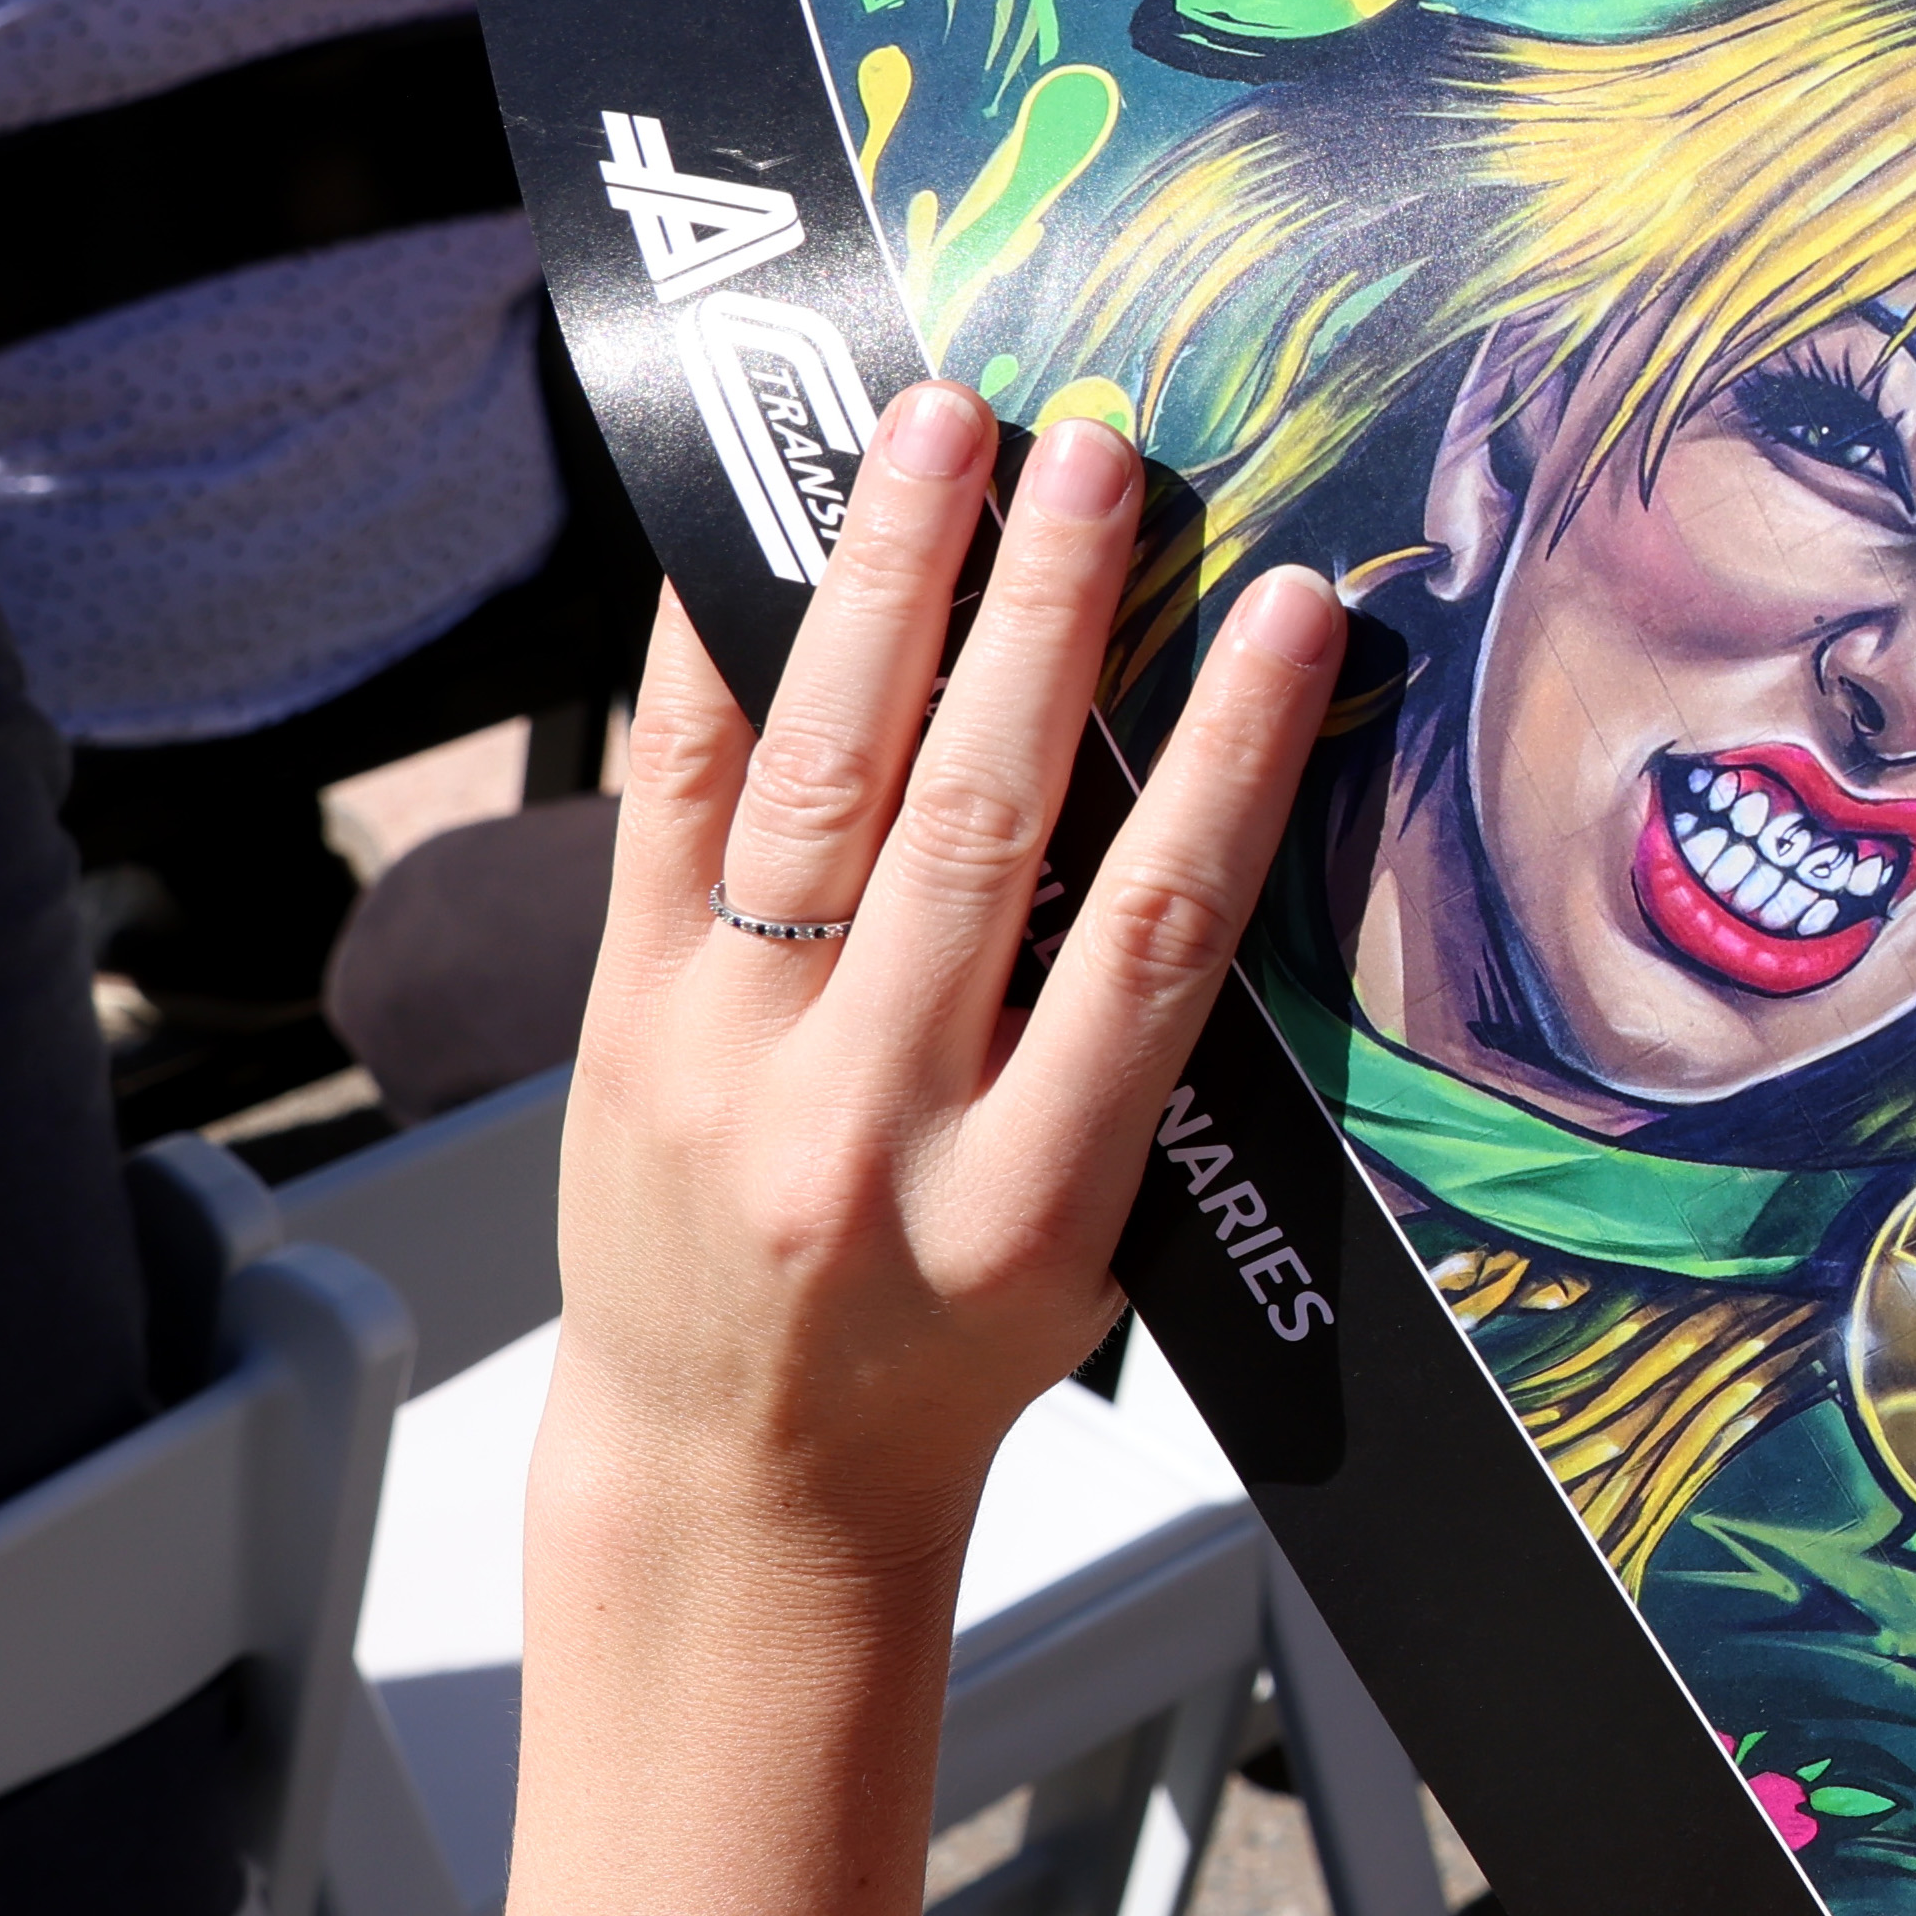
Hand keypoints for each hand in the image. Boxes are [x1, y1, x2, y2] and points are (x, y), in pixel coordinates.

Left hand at [540, 398, 1345, 1590]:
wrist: (738, 1478)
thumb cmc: (950, 1357)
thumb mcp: (1094, 1242)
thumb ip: (1126, 1057)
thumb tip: (1191, 810)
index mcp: (1030, 1196)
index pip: (1152, 935)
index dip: (1229, 759)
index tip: (1291, 613)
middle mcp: (870, 1123)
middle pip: (977, 824)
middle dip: (1047, 617)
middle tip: (1102, 456)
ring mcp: (728, 1064)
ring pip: (820, 786)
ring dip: (886, 589)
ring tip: (939, 437)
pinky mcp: (624, 1021)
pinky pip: (665, 810)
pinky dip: (706, 662)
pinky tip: (739, 541)